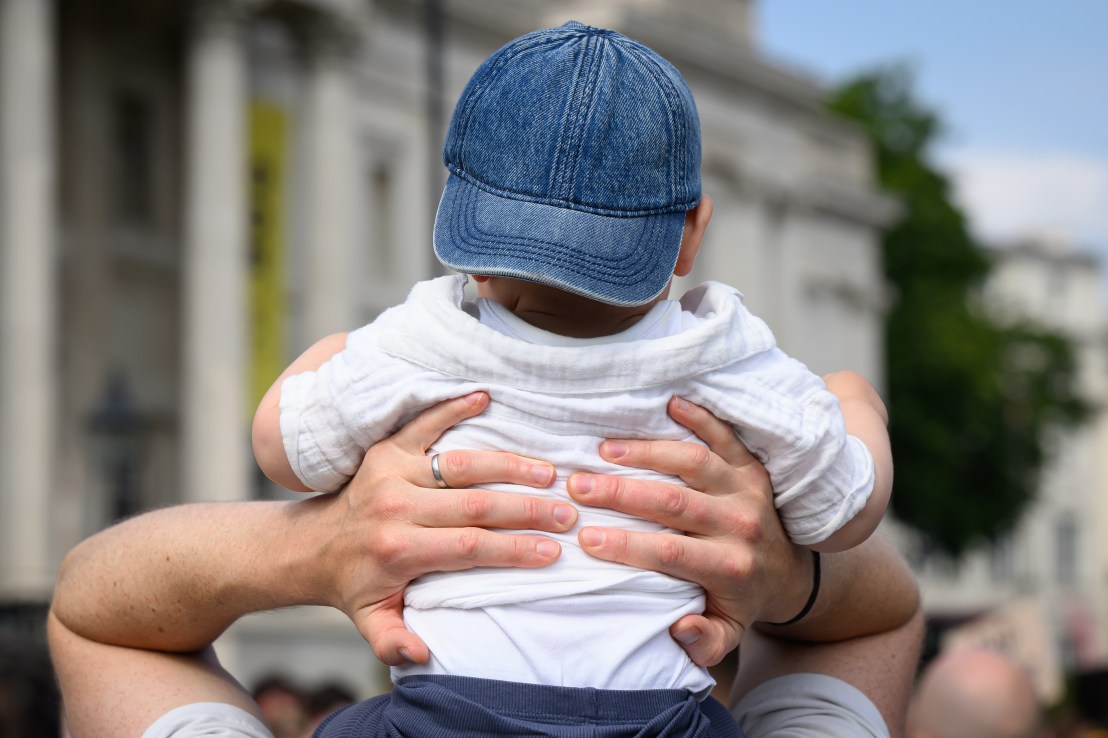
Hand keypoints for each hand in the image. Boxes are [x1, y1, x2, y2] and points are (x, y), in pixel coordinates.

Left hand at [311, 391, 575, 665]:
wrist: (310, 545)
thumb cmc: (354, 585)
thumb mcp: (370, 621)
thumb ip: (394, 642)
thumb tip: (421, 655)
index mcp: (397, 550)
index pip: (469, 547)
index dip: (514, 549)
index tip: (553, 552)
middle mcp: (395, 507)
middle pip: (474, 504)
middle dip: (526, 509)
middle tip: (567, 512)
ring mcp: (391, 471)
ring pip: (460, 464)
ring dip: (509, 465)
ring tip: (549, 472)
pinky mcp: (387, 447)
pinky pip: (424, 422)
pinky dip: (453, 407)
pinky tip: (484, 396)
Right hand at [566, 397, 811, 666]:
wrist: (791, 572)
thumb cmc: (741, 600)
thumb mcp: (728, 634)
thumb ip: (704, 642)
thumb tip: (678, 629)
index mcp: (731, 567)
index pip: (671, 552)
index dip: (627, 544)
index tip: (586, 538)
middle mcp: (741, 523)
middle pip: (675, 501)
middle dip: (622, 493)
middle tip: (577, 486)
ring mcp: (747, 488)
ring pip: (695, 462)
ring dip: (648, 452)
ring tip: (603, 449)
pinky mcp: (751, 465)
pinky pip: (726, 435)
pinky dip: (700, 416)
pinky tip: (669, 403)